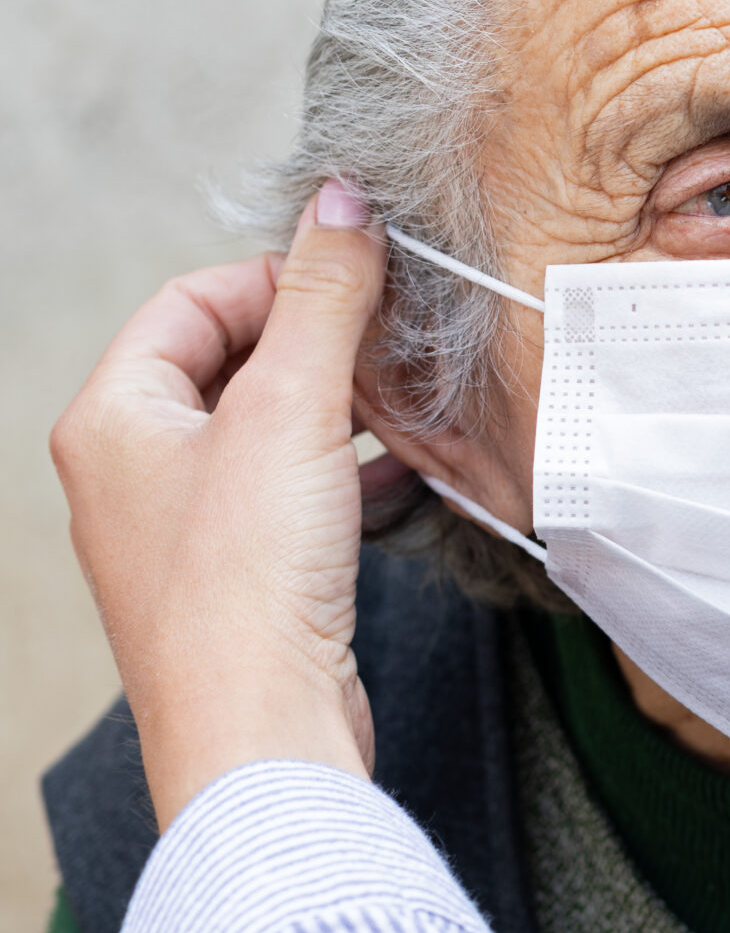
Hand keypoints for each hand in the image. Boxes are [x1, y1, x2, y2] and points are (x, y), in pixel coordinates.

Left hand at [51, 181, 385, 828]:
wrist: (262, 731)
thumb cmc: (246, 584)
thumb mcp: (292, 410)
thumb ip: (324, 297)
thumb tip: (343, 201)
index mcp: (113, 418)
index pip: (192, 300)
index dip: (281, 278)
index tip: (361, 282)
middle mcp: (133, 470)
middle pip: (233, 362)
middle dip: (323, 344)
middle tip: (398, 339)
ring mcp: (186, 529)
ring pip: (272, 431)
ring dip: (346, 409)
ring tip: (414, 404)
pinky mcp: (243, 579)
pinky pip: (297, 496)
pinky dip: (353, 475)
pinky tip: (412, 479)